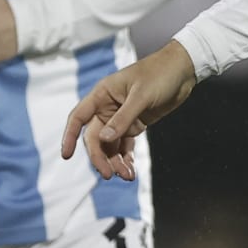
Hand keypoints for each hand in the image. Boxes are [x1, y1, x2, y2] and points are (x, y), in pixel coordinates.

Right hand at [61, 40, 197, 180]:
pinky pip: (124, 145)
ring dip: (115, 161)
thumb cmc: (159, 75)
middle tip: (109, 175)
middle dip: (100, 157)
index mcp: (102, 94)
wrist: (182, 71)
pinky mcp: (134, 125)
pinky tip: (131, 171)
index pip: (79, 117)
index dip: (69, 135)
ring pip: (109, 145)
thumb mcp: (141, 96)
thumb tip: (104, 139)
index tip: (66, 155)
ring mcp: (120, 118)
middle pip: (95, 137)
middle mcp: (107, 107)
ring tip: (126, 176)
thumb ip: (123, 119)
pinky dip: (126, 159)